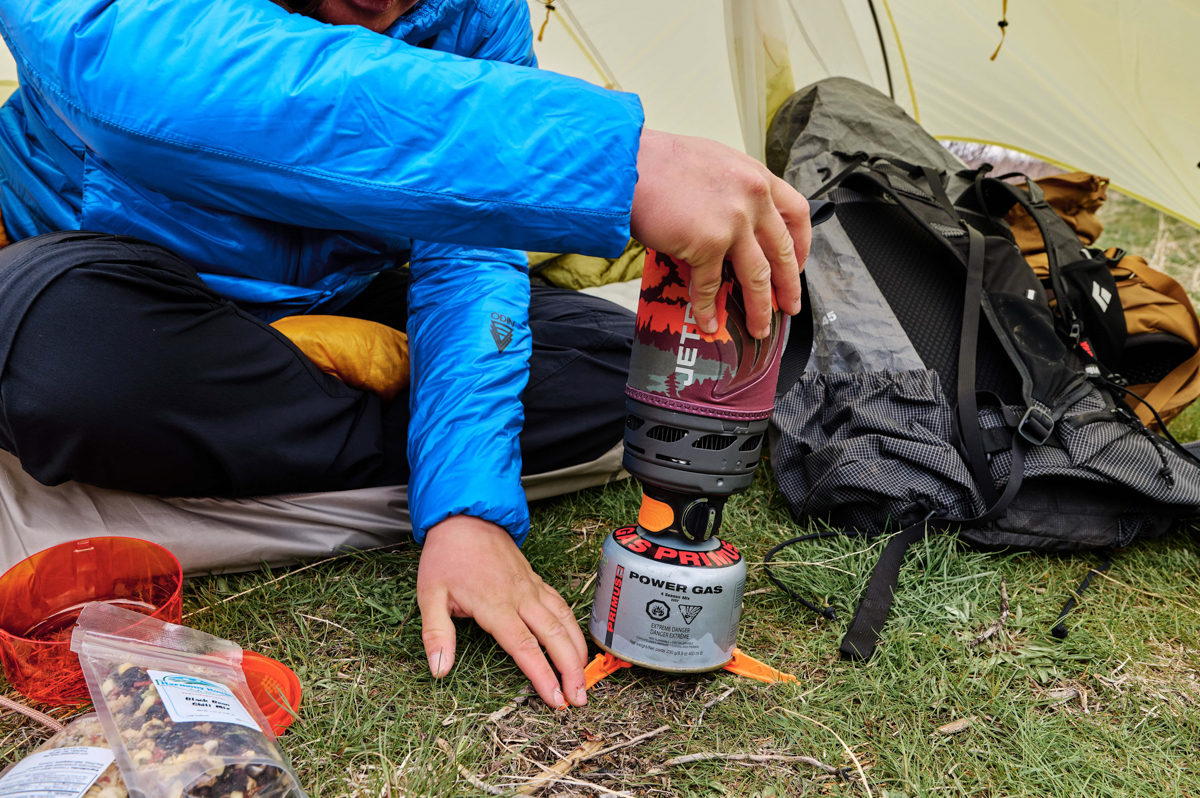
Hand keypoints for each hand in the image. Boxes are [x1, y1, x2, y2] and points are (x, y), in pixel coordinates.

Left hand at [417, 515, 587, 706]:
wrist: (465, 518)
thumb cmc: (447, 556)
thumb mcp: (429, 595)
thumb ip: (436, 634)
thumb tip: (439, 669)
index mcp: (495, 604)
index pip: (525, 646)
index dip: (542, 675)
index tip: (554, 699)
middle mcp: (520, 597)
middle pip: (555, 637)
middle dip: (571, 670)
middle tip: (578, 699)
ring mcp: (532, 588)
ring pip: (564, 621)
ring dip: (578, 651)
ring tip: (583, 679)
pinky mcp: (536, 581)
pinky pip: (562, 605)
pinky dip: (574, 627)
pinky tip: (577, 643)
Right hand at [630, 128, 811, 339]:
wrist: (626, 163)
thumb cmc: (658, 163)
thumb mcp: (714, 165)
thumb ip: (734, 191)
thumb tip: (736, 223)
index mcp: (756, 176)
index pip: (797, 214)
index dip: (802, 245)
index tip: (796, 264)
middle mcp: (752, 198)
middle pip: (783, 251)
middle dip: (788, 285)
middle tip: (789, 305)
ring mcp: (733, 222)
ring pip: (757, 276)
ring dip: (759, 307)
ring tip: (758, 327)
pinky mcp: (707, 244)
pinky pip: (711, 285)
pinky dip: (708, 308)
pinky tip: (708, 322)